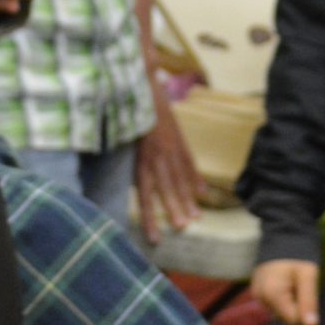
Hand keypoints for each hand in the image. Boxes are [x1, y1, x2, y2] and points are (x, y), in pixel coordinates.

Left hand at [132, 98, 202, 243]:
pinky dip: (196, 177)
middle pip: (167, 188)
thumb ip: (126, 162)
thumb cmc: (128, 117)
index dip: (150, 216)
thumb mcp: (122, 139)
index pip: (145, 194)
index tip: (156, 238)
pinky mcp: (180, 138)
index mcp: (141, 159)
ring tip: (196, 217)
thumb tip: (124, 187)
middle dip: (175, 209)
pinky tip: (203, 192)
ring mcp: (171, 147)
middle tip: (183, 228)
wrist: (142, 86)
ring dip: (188, 198)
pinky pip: (189, 161)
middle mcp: (157, 156)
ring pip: (181, 177)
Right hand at [250, 258, 321, 324]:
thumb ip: (309, 301)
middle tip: (299, 285)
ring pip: (281, 312)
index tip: (305, 292)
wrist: (283, 238)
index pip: (293, 320)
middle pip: (286, 317)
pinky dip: (283, 298)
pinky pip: (275, 305)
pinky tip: (285, 284)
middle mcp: (261, 298)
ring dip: (290, 302)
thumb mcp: (308, 276)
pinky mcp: (258, 294)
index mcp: (272, 294)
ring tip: (292, 283)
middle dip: (296, 305)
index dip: (304, 309)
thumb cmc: (297, 257)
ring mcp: (258, 296)